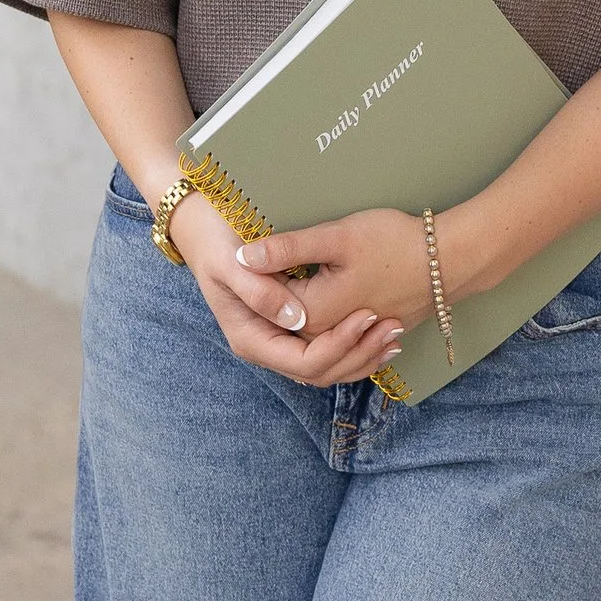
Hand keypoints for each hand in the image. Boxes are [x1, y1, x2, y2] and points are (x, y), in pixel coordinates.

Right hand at [171, 191, 411, 389]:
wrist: (206, 228)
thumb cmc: (217, 240)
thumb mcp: (232, 261)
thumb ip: (260, 290)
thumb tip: (294, 318)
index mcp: (251, 339)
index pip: (304, 362)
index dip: (339, 345)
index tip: (367, 316)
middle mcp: (267, 347)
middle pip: (320, 372)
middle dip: (359, 353)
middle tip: (393, 326)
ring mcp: (279, 340)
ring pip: (328, 367)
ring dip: (362, 354)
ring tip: (395, 332)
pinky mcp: (292, 328)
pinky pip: (328, 350)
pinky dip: (355, 345)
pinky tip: (379, 331)